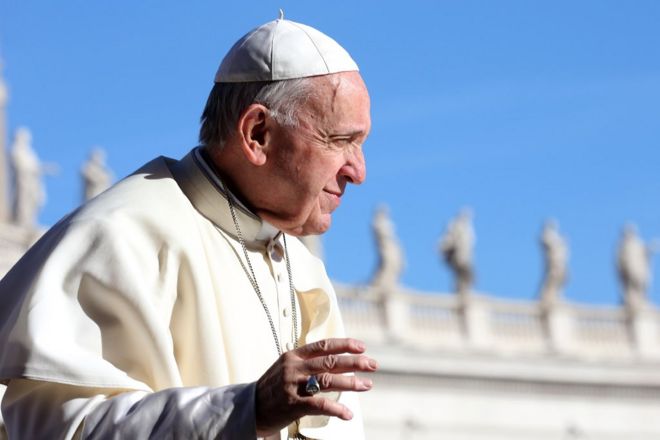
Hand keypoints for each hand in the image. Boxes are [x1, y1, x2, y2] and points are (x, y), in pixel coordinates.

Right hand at [254, 338, 376, 436]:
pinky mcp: (292, 404)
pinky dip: (336, 410)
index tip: (362, 347)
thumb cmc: (273, 387)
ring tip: (366, 385)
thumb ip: (307, 362)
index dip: (344, 344)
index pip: (323, 345)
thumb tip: (335, 358)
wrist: (250, 407)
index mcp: (294, 355)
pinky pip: (319, 405)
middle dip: (354, 362)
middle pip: (330, 361)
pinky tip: (348, 414)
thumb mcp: (286, 367)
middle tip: (372, 364)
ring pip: (327, 381)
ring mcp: (293, 385)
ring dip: (350, 383)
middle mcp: (294, 367)